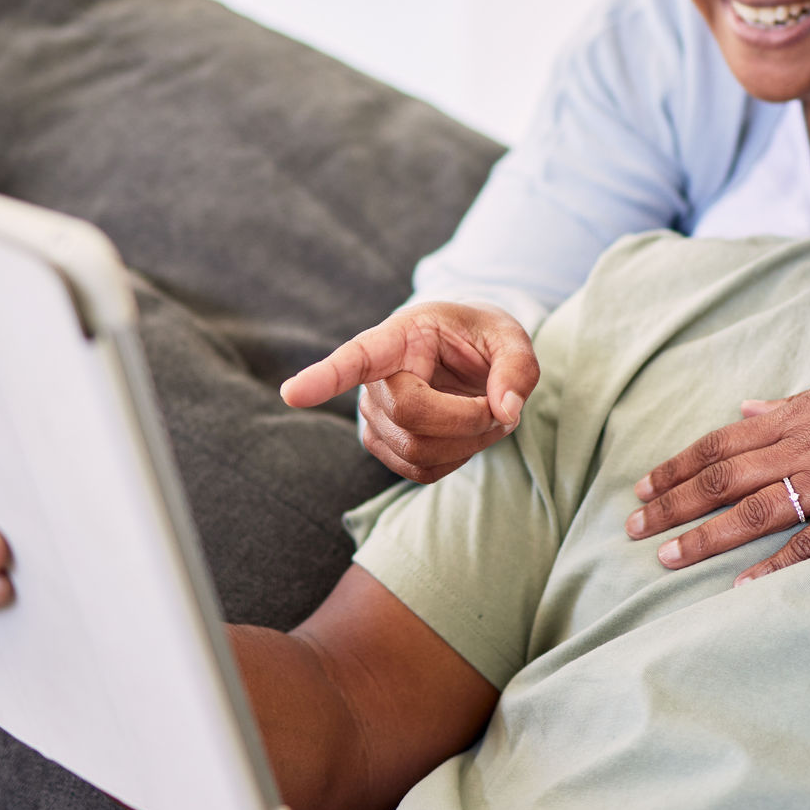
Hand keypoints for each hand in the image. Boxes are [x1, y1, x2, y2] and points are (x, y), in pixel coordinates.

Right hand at [280, 301, 539, 482]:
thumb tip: (507, 410)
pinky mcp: (384, 447)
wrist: (464, 355)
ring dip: (470, 442)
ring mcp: (373, 417)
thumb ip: (517, 367)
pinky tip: (466, 432)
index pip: (356, 359)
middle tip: (502, 404)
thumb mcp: (509, 337)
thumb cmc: (481, 339)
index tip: (292, 393)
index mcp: (398, 337)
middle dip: (469, 419)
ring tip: (486, 412)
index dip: (323, 378)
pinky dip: (460, 458)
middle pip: (411, 415)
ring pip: (418, 452)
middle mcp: (374, 379)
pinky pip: (424, 472)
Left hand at [626, 380, 809, 581]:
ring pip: (756, 511)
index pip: (718, 445)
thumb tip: (744, 411)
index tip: (641, 489)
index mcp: (793, 420)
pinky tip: (741, 587)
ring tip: (668, 557)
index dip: (675, 467)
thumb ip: (786, 406)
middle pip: (723, 479)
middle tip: (634, 530)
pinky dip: (774, 566)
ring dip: (706, 536)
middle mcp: (804, 449)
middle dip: (673, 504)